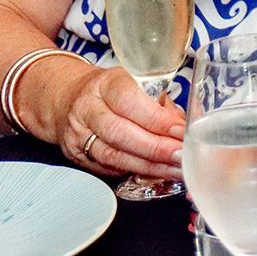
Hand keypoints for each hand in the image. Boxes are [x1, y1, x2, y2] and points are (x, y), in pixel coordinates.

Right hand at [50, 63, 184, 179]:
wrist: (70, 99)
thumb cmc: (111, 90)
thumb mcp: (136, 83)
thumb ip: (161, 103)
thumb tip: (186, 124)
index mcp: (106, 84)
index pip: (130, 102)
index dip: (157, 119)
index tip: (181, 131)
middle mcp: (88, 109)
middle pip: (121, 133)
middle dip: (156, 148)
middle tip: (181, 155)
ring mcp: (79, 134)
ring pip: (114, 156)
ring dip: (149, 166)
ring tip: (175, 169)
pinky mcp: (77, 156)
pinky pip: (108, 168)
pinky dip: (135, 171)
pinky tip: (156, 172)